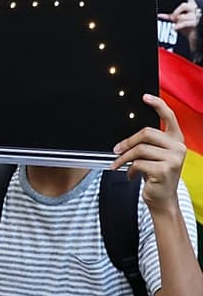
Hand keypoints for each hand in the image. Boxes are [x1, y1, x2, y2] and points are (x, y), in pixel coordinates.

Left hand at [112, 94, 187, 214]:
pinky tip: (130, 174)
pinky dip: (128, 169)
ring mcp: (174, 159)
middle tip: (116, 150)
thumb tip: (126, 137)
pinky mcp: (164, 170)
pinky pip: (138, 163)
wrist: (162, 199)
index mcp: (176, 140)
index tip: (145, 97)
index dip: (157, 105)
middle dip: (127, 142)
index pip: (169, 117)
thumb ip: (148, 143)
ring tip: (118, 164)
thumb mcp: (154, 156)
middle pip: (146, 133)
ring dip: (124, 158)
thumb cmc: (156, 175)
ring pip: (140, 149)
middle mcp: (178, 147)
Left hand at [165, 0, 198, 33]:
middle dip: (176, 12)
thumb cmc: (182, 21)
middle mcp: (193, 7)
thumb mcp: (175, 16)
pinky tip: (175, 27)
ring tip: (176, 23)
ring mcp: (195, 15)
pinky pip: (183, 23)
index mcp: (189, 3)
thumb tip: (159, 15)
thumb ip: (169, 14)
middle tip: (173, 17)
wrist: (190, 32)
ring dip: (176, 20)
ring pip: (182, 16)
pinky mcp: (194, 22)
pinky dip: (177, 26)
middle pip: (183, 5)